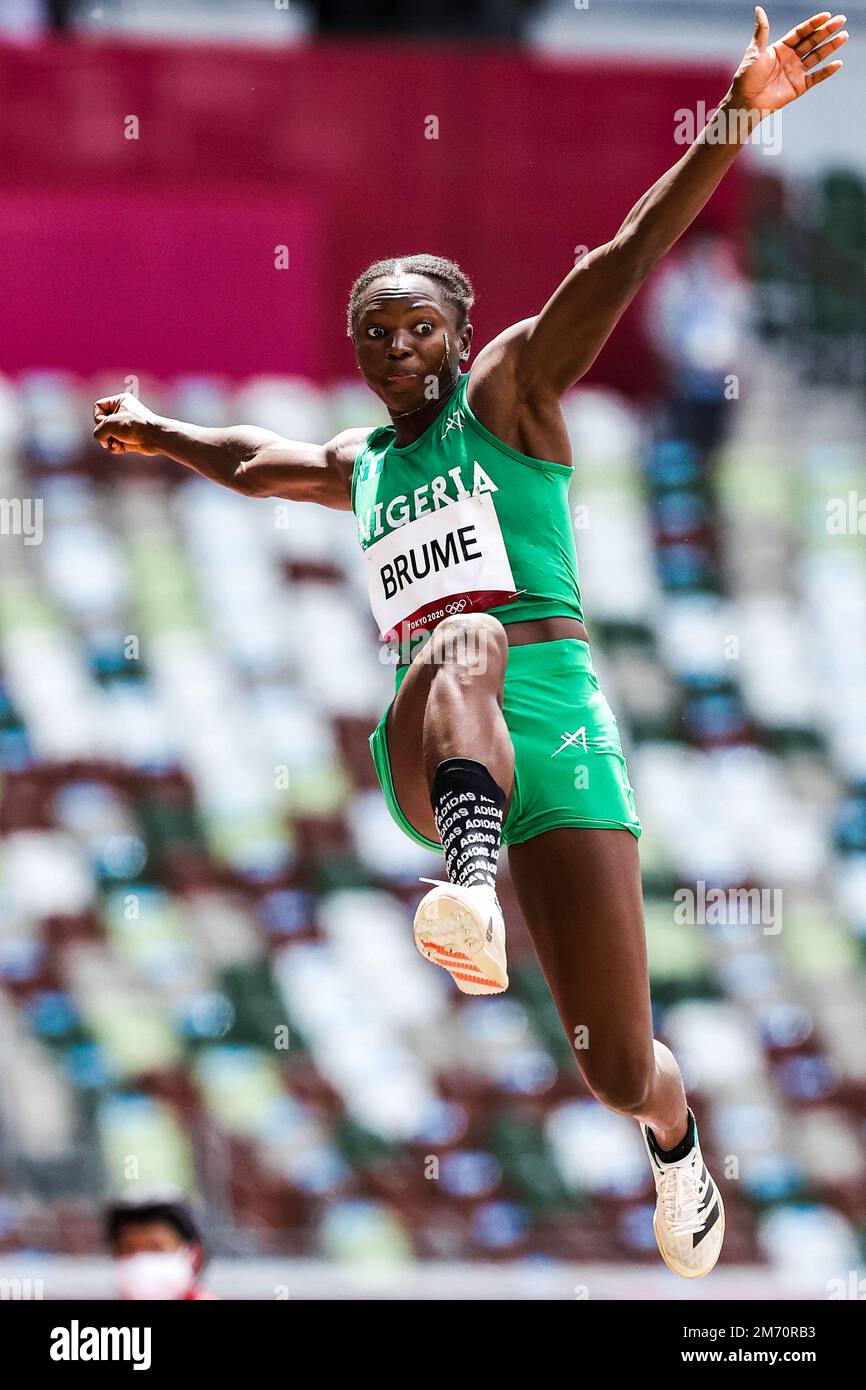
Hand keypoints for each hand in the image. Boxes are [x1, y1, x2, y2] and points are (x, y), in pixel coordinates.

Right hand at [93, 392, 161, 455]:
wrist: (155, 438)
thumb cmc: (135, 426)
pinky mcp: (129, 439)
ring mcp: (126, 426)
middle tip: (110, 436)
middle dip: (104, 432)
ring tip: (116, 443)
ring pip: (107, 435)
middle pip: (101, 423)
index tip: (106, 423)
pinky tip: (121, 448)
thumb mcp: (109, 425)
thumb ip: (98, 431)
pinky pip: (115, 444)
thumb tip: (102, 440)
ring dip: (109, 441)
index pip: (98, 407)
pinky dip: (116, 447)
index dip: (98, 417)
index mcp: (120, 401)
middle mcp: (122, 412)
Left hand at [730, 7, 847, 115]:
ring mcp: (796, 72)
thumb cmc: (746, 78)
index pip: (801, 32)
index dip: (813, 23)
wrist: (745, 103)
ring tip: (844, 36)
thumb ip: (762, 31)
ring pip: (817, 56)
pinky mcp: (799, 87)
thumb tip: (759, 9)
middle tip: (841, 20)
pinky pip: (816, 77)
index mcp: (781, 48)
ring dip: (830, 47)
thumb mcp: (755, 51)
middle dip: (826, 31)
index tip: (826, 15)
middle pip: (812, 41)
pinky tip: (837, 63)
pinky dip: (826, 71)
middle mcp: (790, 58)